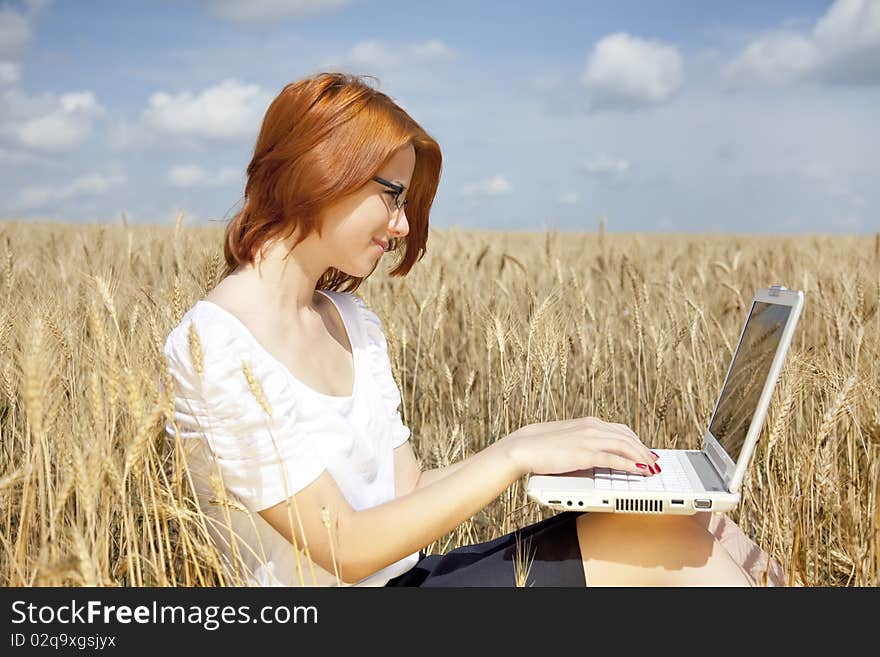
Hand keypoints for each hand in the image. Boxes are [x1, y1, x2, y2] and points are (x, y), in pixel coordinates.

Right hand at [502, 416, 658, 477]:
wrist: (523, 447)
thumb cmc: (540, 446)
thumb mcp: (567, 440)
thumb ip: (583, 443)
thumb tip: (595, 454)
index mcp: (588, 423)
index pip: (620, 430)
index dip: (637, 441)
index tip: (646, 451)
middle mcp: (592, 427)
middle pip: (627, 437)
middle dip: (644, 450)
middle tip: (655, 462)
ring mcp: (589, 439)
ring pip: (625, 446)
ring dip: (642, 458)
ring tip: (652, 469)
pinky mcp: (585, 454)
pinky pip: (614, 459)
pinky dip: (630, 465)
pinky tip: (639, 471)